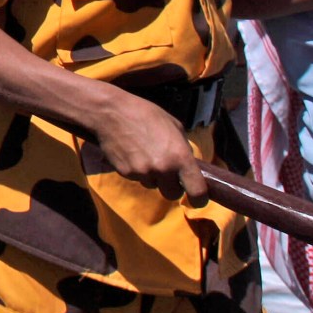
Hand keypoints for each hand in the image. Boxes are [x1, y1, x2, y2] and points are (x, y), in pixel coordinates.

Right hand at [86, 84, 206, 201]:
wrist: (111, 113)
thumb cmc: (145, 114)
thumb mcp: (174, 126)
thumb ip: (184, 148)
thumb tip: (188, 165)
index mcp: (180, 156)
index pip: (197, 191)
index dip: (200, 199)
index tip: (199, 200)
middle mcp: (163, 168)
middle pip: (172, 194)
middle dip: (171, 186)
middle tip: (167, 172)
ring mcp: (143, 172)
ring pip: (153, 185)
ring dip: (152, 176)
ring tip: (145, 154)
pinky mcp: (126, 173)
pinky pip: (137, 178)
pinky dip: (137, 170)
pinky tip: (132, 152)